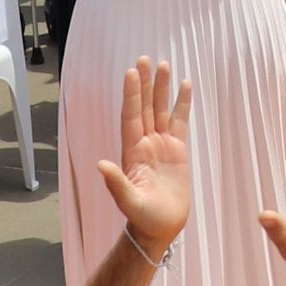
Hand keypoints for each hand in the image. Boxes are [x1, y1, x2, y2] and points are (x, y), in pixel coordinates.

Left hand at [93, 57, 195, 262]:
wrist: (160, 227)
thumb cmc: (142, 218)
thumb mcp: (128, 202)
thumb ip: (116, 183)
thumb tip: (100, 165)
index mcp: (132, 151)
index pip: (131, 116)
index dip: (132, 95)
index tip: (131, 72)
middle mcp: (145, 143)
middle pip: (145, 106)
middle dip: (145, 83)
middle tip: (145, 58)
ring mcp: (161, 145)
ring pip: (162, 109)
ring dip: (162, 88)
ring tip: (164, 64)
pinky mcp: (178, 150)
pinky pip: (181, 121)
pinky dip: (183, 103)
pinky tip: (185, 85)